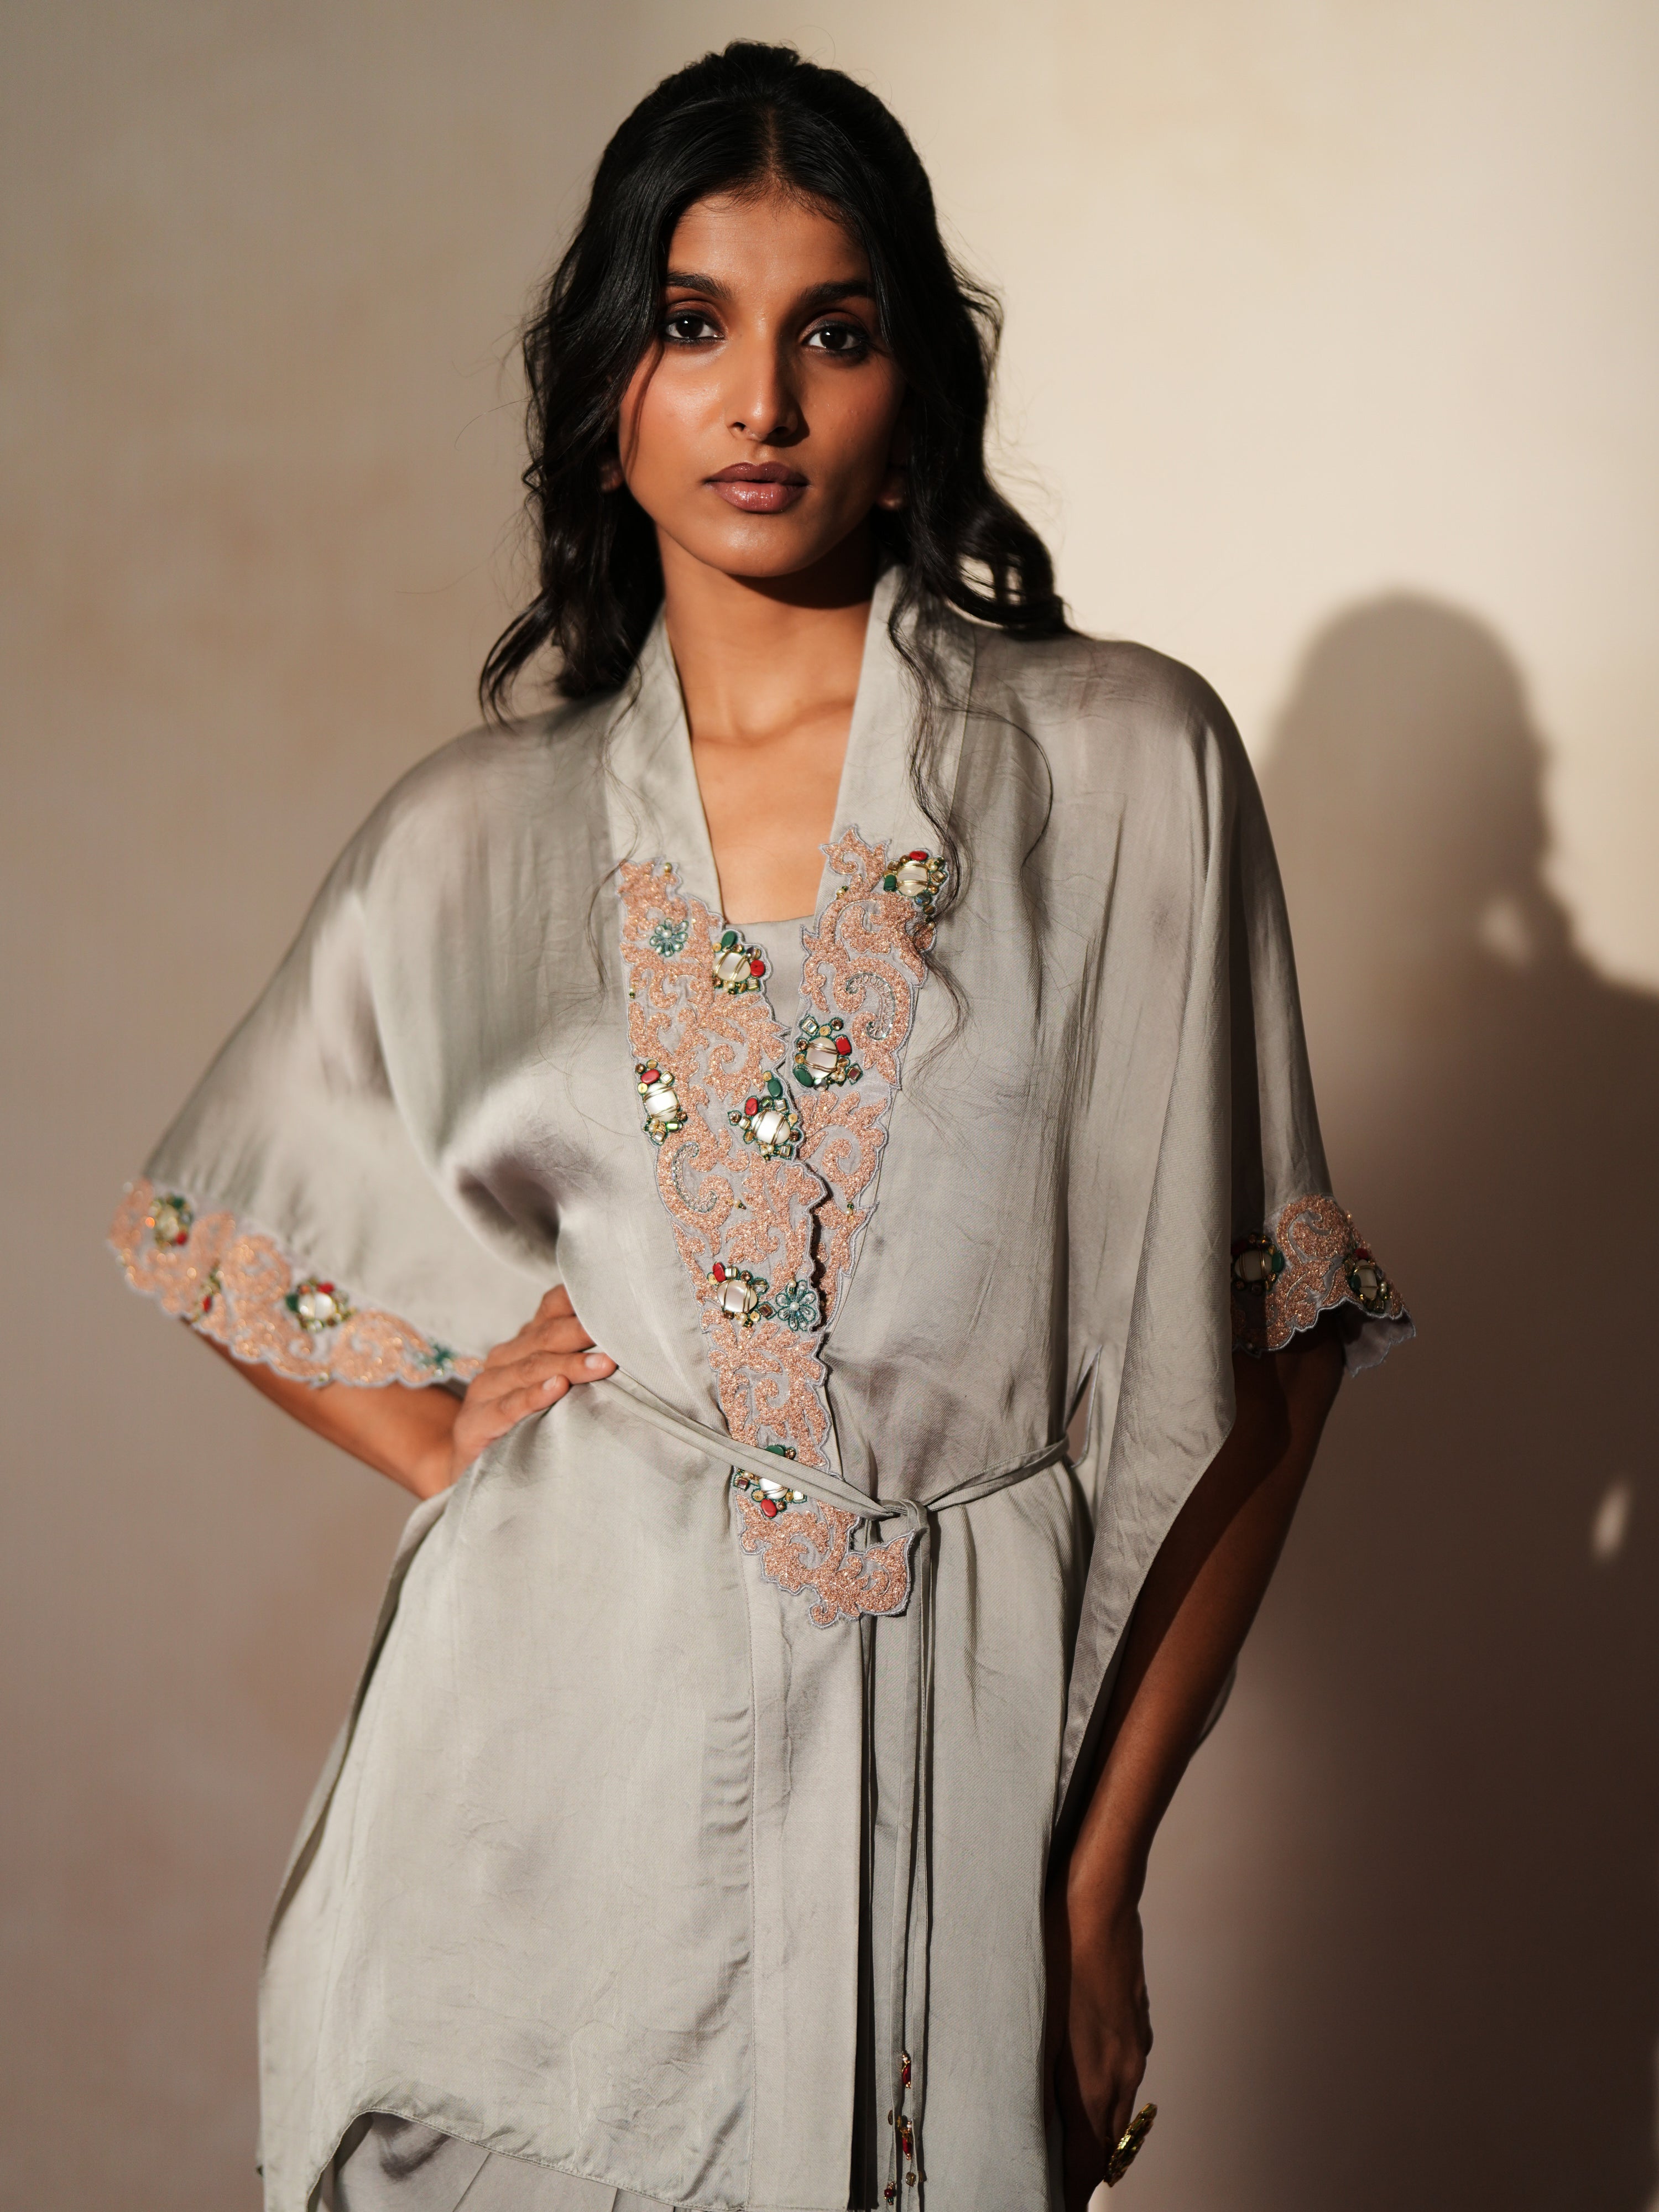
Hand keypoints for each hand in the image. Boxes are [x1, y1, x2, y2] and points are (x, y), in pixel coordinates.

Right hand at [445, 1286, 614, 1482]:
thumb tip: (632, 1347)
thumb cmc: (521, 1419)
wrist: (466, 1460)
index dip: (582, 1301)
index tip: (618, 1300)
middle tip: (621, 1331)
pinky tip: (557, 1389)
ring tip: (605, 1364)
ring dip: (571, 1364)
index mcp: (524, 1342)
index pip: (552, 1308)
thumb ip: (579, 1362)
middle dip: (585, 1331)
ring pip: (533, 1367)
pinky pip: (510, 1405)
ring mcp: (488, 1387)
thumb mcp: (550, 1383)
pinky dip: (535, 1395)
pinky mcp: (478, 1420)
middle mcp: (505, 1357)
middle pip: (548, 1335)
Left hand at [1044, 1880, 1152, 2209]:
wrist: (1099, 1901)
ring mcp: (1135, 2047)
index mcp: (1093, 2082)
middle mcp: (1122, 2074)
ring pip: (1118, 2107)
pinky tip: (1085, 2072)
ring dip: (1096, 2128)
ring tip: (1069, 2135)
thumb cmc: (1054, 1952)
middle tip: (1058, 2179)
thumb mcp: (1034, 2019)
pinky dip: (1106, 2090)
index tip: (1057, 2204)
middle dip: (1085, 2166)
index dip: (1071, 2191)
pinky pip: (1124, 2073)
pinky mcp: (1138, 2022)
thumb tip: (1040, 2119)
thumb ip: (1041, 2078)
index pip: (1088, 2162)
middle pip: (1108, 2142)